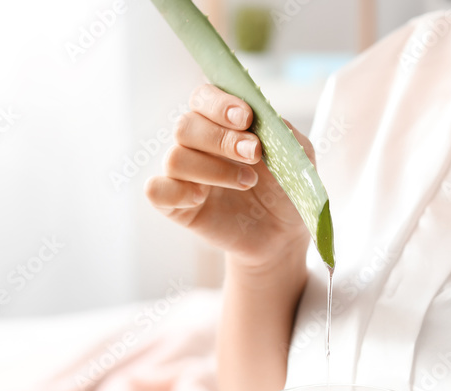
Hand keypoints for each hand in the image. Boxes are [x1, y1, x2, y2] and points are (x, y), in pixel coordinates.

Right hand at [145, 85, 310, 270]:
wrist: (283, 233)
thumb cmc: (285, 189)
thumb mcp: (295, 155)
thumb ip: (280, 130)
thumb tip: (261, 115)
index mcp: (221, 124)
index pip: (203, 98)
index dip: (219, 104)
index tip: (246, 118)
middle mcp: (197, 145)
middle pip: (185, 126)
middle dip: (221, 138)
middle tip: (255, 153)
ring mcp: (184, 176)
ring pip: (175, 158)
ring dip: (213, 169)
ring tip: (247, 182)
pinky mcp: (176, 206)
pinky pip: (155, 191)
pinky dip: (176, 191)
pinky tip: (201, 197)